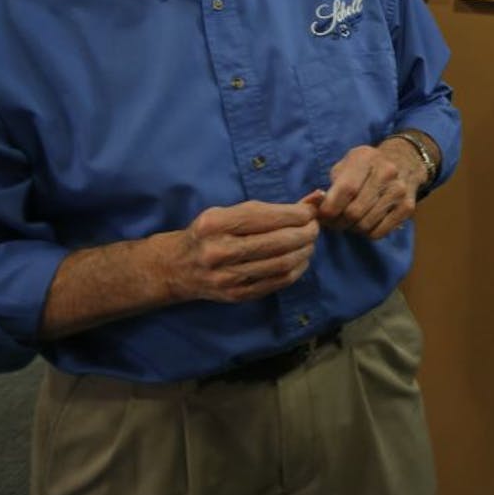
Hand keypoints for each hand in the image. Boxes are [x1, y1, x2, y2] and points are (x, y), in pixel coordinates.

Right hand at [167, 198, 320, 302]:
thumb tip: (314, 199)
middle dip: (306, 233)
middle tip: (315, 227)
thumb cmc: (209, 233)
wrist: (177, 268)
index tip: (311, 212)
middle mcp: (219, 251)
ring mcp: (227, 277)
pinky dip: (296, 270)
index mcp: (216, 224)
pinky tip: (301, 260)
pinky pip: (277, 282)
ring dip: (304, 251)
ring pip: (281, 264)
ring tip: (310, 242)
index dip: (297, 214)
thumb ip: (269, 208)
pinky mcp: (236, 295)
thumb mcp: (229, 212)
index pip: (267, 217)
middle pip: (278, 242)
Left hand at [315, 141, 423, 238]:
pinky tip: (366, 222)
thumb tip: (316, 207)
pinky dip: (367, 233)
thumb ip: (331, 185)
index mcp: (366, 158)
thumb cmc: (365, 167)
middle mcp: (386, 172)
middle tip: (334, 221)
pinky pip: (379, 232)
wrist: (404, 162)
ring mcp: (399, 190)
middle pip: (354, 212)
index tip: (322, 215)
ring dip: (352, 228)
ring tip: (350, 221)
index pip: (346, 189)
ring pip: (365, 225)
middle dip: (338, 222)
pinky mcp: (407, 207)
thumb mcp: (345, 165)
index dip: (330, 208)